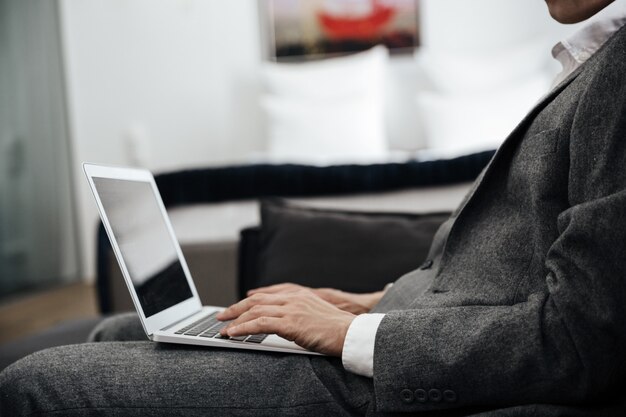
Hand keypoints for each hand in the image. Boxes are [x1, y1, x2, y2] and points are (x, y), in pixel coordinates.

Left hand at [216, 289, 355, 355]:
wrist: (351, 333)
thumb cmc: (337, 329)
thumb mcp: (316, 315)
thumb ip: (300, 314)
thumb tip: (287, 324)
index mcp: (299, 295)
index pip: (268, 294)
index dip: (250, 300)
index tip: (239, 305)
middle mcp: (293, 298)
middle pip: (257, 300)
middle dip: (237, 308)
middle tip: (223, 316)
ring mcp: (291, 309)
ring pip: (255, 310)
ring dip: (236, 319)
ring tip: (224, 328)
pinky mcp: (290, 322)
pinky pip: (260, 323)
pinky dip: (243, 328)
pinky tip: (234, 333)